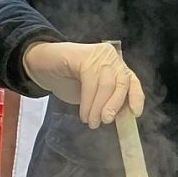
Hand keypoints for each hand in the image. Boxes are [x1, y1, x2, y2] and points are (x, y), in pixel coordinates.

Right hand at [22, 41, 144, 128]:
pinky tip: (83, 114)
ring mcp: (98, 55)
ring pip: (106, 85)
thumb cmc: (70, 81)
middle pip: (121, 84)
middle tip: (105, 121)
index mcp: (118, 68)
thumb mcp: (95, 94)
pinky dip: (88, 101)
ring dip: (98, 107)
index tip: (135, 114)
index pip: (133, 82)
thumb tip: (120, 117)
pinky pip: (90, 81)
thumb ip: (108, 101)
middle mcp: (111, 58)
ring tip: (91, 122)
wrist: (40, 64)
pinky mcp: (82, 55)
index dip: (136, 98)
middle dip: (114, 105)